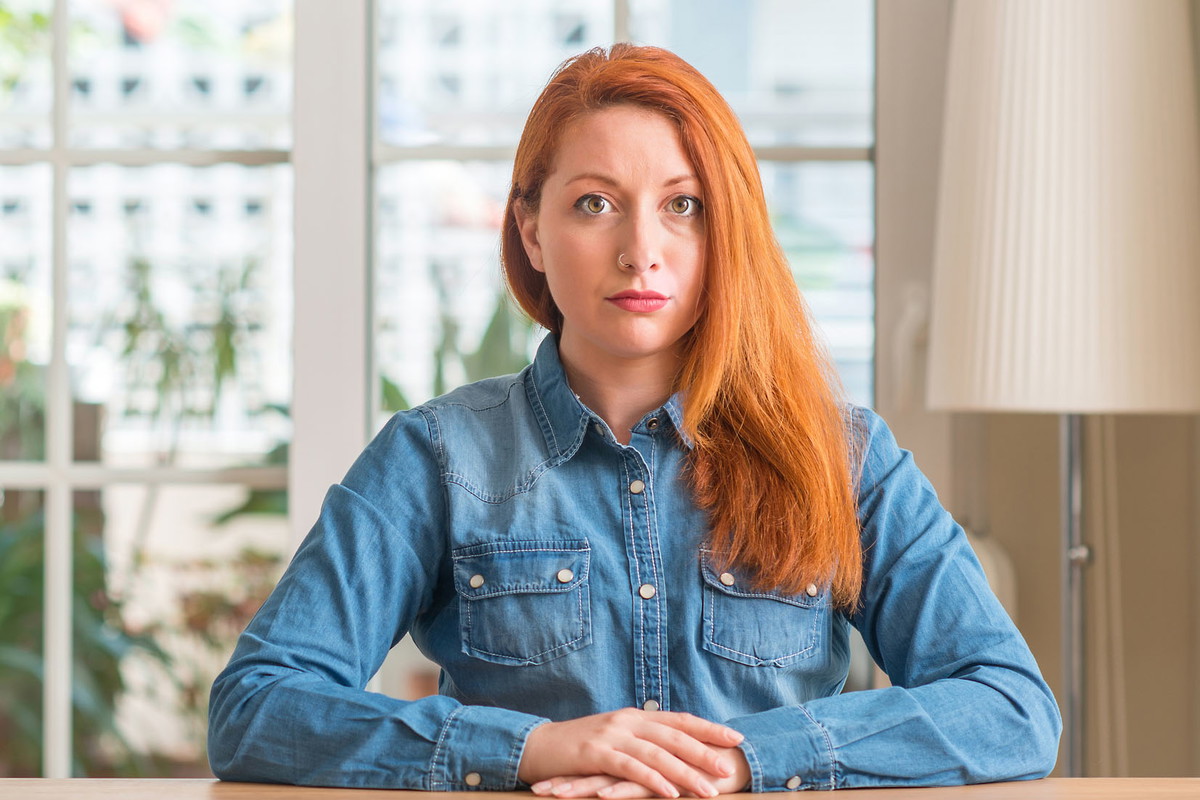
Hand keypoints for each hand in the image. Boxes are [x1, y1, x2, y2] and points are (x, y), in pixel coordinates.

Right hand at [518, 709, 745, 797]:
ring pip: (657, 753)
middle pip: (674, 735)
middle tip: (729, 768)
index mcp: (636, 717)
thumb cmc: (580, 748)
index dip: (708, 728)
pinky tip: (670, 793)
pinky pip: (631, 767)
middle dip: (705, 752)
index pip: (679, 720)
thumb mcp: (616, 739)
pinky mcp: (597, 753)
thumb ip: (642, 742)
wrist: (540, 746)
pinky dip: (652, 780)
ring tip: (708, 791)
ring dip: (685, 773)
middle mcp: (628, 721)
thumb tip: (673, 752)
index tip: (735, 737)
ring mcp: (612, 735)